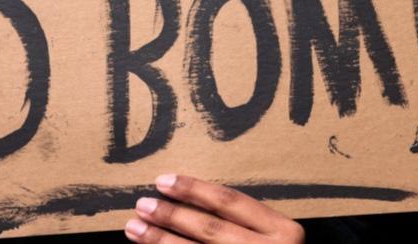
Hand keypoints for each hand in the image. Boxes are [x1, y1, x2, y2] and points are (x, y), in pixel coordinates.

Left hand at [124, 174, 304, 242]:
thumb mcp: (274, 236)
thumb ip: (245, 221)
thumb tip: (186, 198)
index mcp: (283, 232)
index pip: (230, 202)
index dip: (194, 189)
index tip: (163, 180)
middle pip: (210, 229)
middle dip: (171, 215)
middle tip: (142, 204)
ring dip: (161, 241)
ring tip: (135, 228)